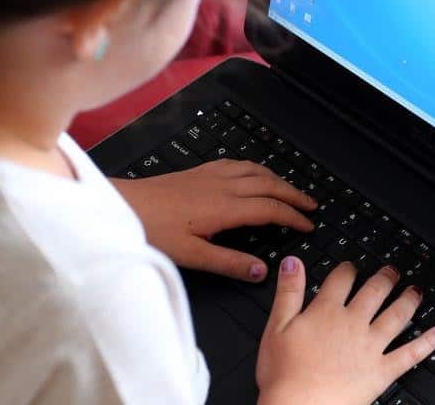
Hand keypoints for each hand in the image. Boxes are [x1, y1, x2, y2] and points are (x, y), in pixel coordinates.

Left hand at [110, 159, 316, 281]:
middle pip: (270, 185)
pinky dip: (256, 168)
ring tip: (291, 189)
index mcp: (225, 208)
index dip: (293, 217)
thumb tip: (260, 271)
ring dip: (278, 179)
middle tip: (311, 205)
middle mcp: (223, 186)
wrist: (123, 204)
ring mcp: (212, 175)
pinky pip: (238, 163)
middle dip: (294, 194)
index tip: (308, 225)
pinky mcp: (200, 170)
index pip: (271, 209)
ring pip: (256, 171)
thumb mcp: (191, 255)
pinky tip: (254, 173)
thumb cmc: (152, 230)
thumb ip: (228, 262)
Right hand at [256, 257, 434, 404]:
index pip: (341, 279)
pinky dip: (428, 342)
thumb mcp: (276, 327)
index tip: (351, 266)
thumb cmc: (284, 375)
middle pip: (374, 292)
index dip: (348, 269)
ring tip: (416, 291)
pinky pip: (411, 353)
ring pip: (396, 315)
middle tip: (393, 271)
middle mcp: (353, 323)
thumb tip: (293, 262)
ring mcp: (371, 346)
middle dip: (385, 278)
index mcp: (326, 311)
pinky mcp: (382, 371)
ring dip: (408, 300)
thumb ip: (288, 292)